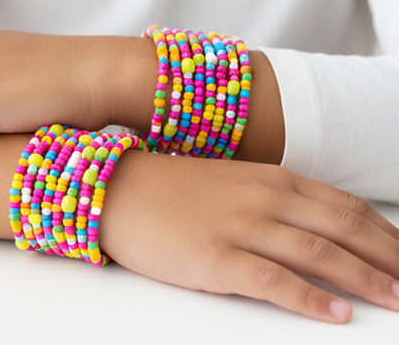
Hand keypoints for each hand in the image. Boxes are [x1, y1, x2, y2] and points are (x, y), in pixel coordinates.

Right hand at [100, 153, 398, 322]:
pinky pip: (273, 280)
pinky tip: (336, 313)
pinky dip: (309, 298)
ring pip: (318, 252)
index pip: (346, 207)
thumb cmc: (179, 190)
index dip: (385, 235)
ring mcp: (242, 226)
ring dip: (364, 279)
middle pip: (343, 229)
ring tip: (398, 301)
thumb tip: (322, 229)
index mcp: (274, 179)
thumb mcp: (237, 185)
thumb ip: (278, 200)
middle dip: (387, 258)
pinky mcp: (216, 257)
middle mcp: (266, 198)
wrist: (123, 188)